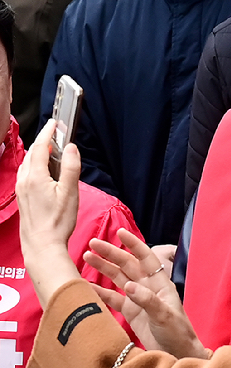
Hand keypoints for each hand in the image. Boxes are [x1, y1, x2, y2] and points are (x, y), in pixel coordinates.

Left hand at [16, 120, 81, 307]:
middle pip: (32, 153)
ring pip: (28, 164)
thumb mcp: (70, 192)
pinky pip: (26, 174)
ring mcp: (22, 189)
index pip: (41, 146)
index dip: (48, 132)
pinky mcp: (22, 198)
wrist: (42, 245)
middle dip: (43, 141)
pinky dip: (34, 166)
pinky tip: (43, 173)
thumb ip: (71, 167)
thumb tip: (71, 148)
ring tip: (50, 152)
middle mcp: (25, 179)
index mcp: (36, 175)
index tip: (55, 123)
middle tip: (55, 135)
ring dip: (38, 154)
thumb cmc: (58, 221)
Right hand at [84, 228, 207, 358]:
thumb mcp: (164, 316)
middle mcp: (148, 288)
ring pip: (118, 279)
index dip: (133, 244)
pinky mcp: (130, 313)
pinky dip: (100, 292)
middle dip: (110, 253)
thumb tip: (128, 286)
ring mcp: (137, 299)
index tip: (120, 232)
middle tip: (92, 243)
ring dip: (103, 268)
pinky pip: (112, 299)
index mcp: (160, 283)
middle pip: (127, 265)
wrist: (178, 354)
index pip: (146, 258)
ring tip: (86, 257)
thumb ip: (147, 301)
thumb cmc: (178, 333)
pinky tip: (87, 286)